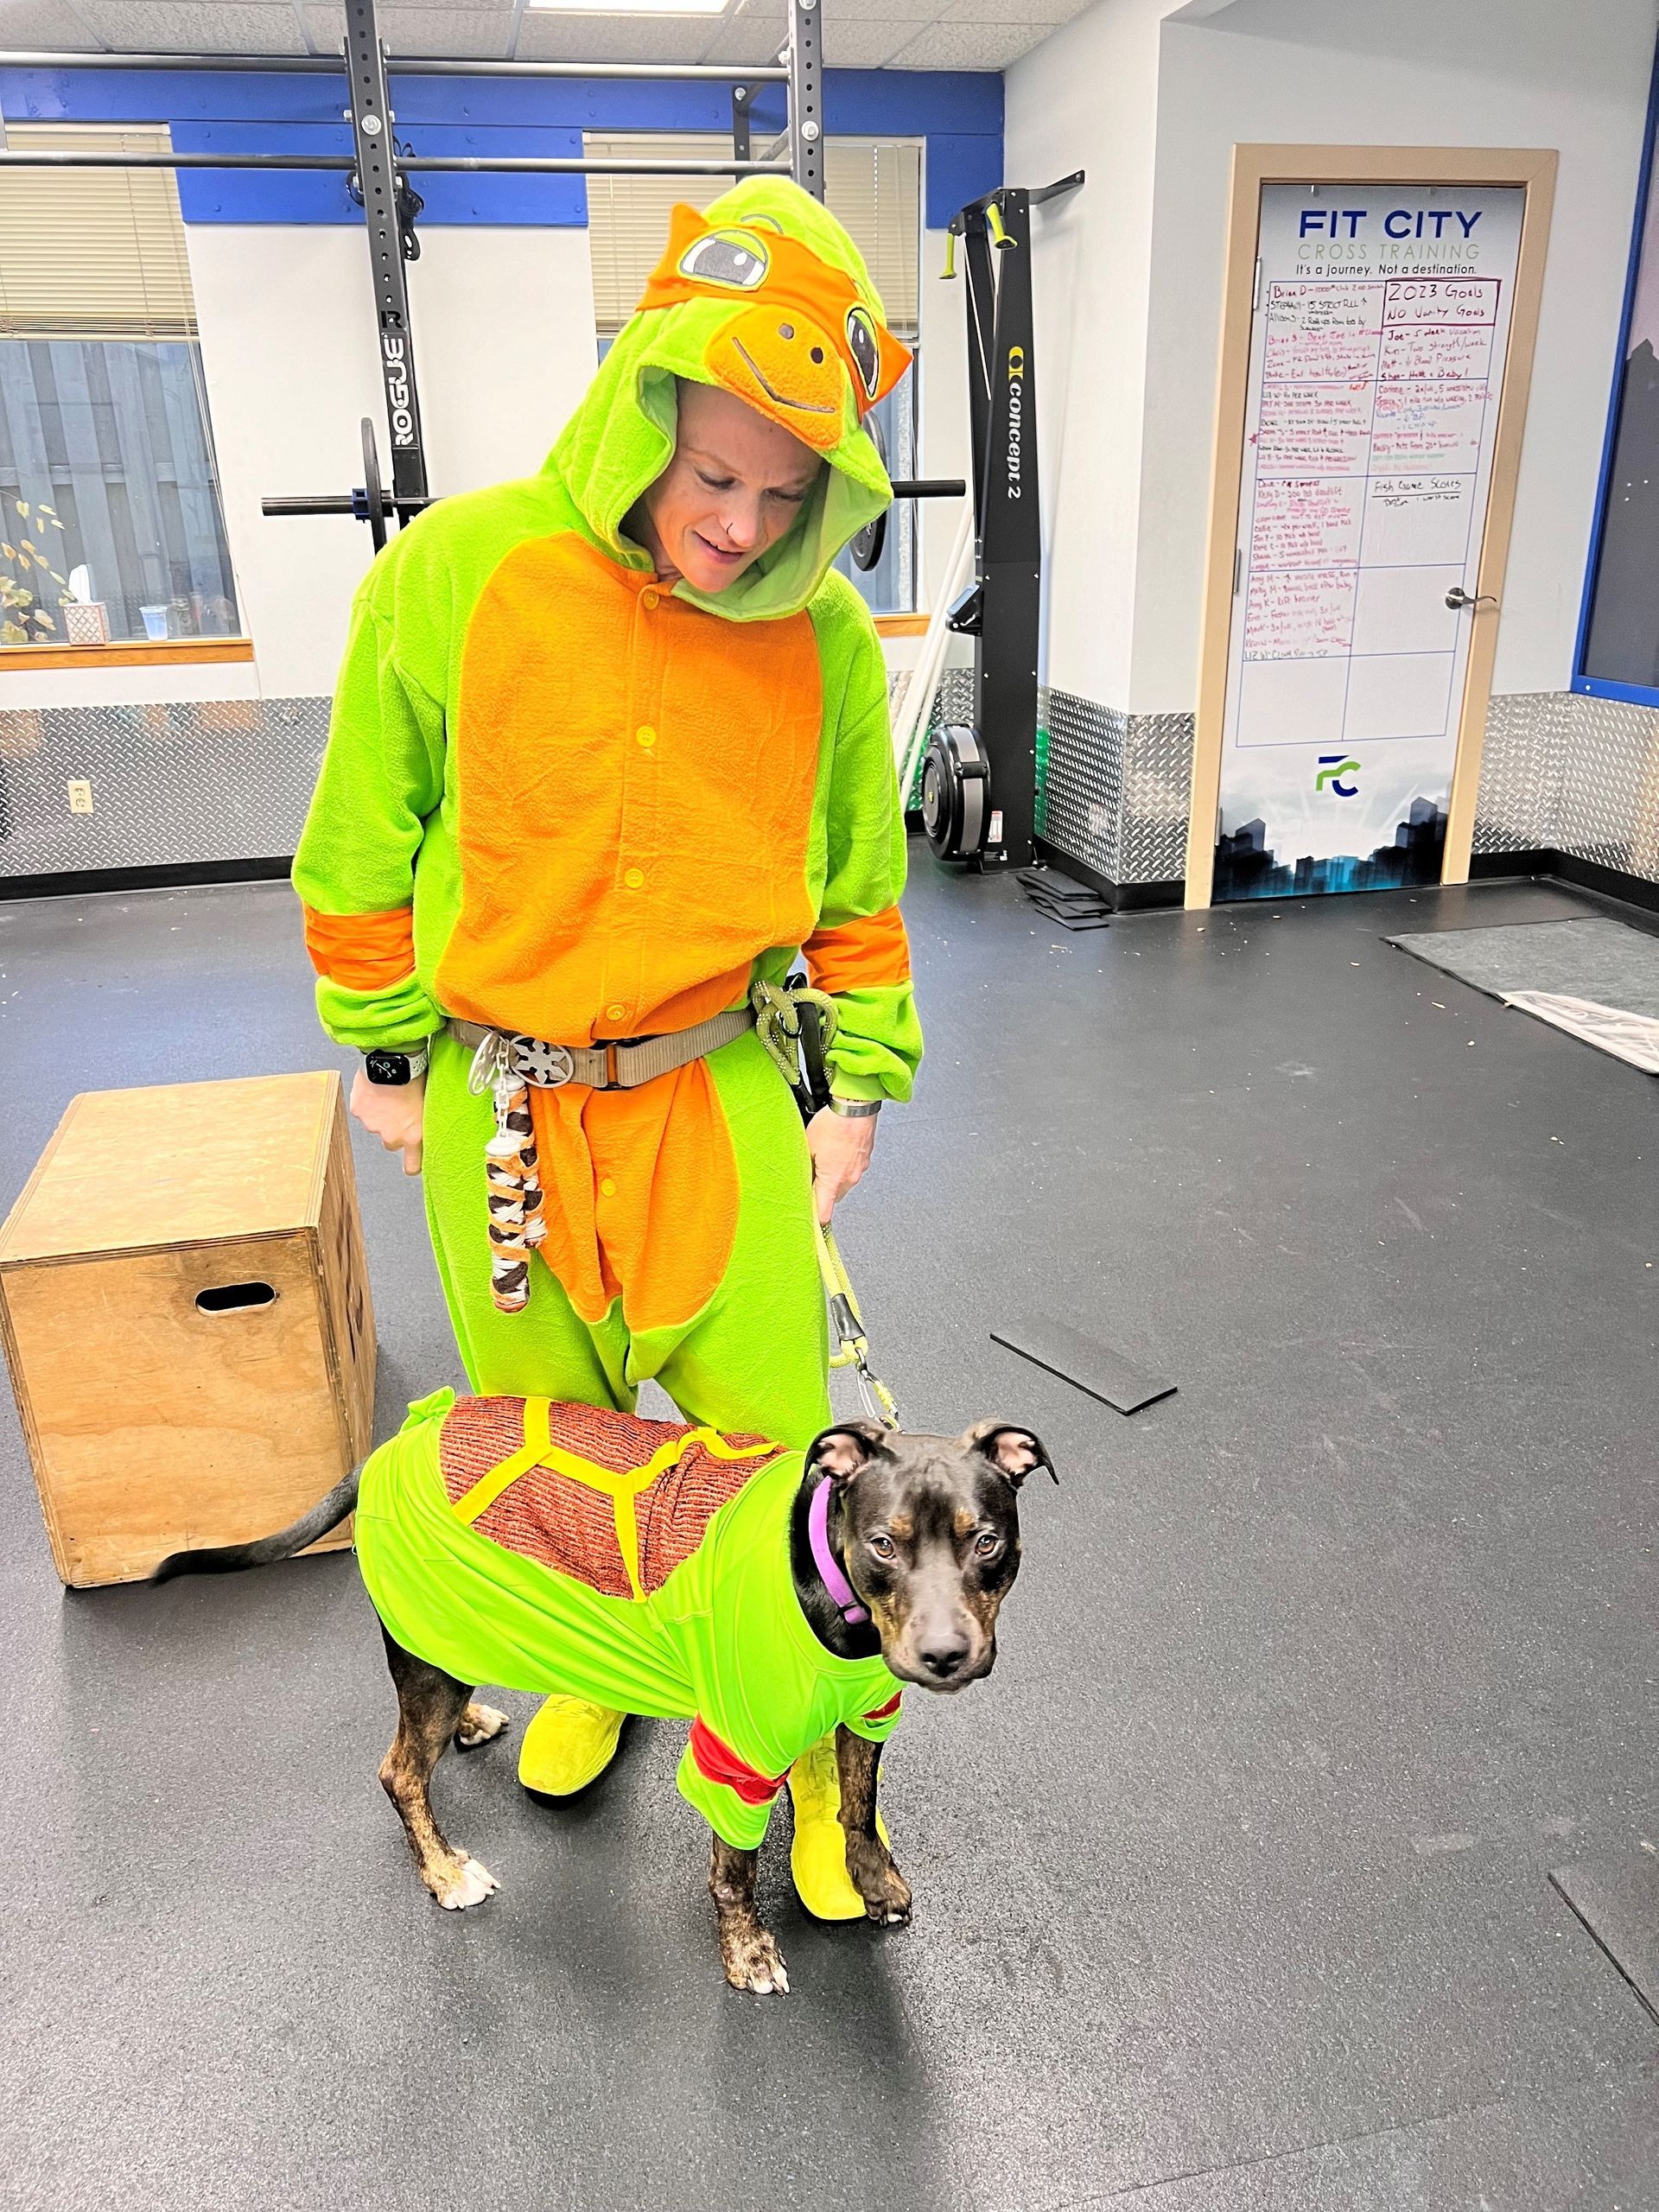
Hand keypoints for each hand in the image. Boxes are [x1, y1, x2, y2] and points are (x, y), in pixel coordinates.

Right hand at [350, 1063, 424, 1176]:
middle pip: (391, 1143)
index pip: (412, 1166)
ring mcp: (372, 1125)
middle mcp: (392, 1136)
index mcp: (413, 1135)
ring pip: (376, 1125)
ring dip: (381, 1115)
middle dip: (394, 1131)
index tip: (413, 1163)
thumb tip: (428, 1128)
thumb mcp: (429, 1103)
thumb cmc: (416, 1077)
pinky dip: (368, 1103)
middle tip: (399, 1112)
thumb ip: (424, 1122)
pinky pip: (363, 1111)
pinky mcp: (359, 1112)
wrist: (393, 1061)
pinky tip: (376, 1088)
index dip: (412, 1165)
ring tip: (388, 1095)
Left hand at [806, 1107, 876, 1225]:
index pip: (824, 1213)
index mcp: (833, 1180)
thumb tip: (799, 1180)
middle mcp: (849, 1179)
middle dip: (821, 1192)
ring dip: (832, 1177)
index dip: (815, 1219)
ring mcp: (859, 1169)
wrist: (856, 1106)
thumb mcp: (807, 1146)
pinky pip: (851, 1169)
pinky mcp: (864, 1158)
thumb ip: (804, 1168)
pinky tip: (835, 1150)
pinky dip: (842, 1165)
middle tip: (810, 1177)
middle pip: (833, 1197)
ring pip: (842, 1183)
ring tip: (823, 1158)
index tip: (808, 1221)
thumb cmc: (833, 1123)